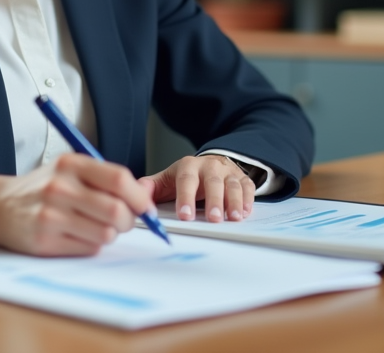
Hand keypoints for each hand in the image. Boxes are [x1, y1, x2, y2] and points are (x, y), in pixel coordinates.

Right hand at [0, 154, 153, 255]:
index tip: (146, 208)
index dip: (139, 197)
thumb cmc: (42, 188)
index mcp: (71, 164)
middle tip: (124, 222)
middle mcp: (60, 187)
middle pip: (116, 210)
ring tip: (97, 227)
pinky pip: (88, 248)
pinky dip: (92, 245)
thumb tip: (146, 194)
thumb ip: (105, 178)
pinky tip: (79, 235)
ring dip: (110, 234)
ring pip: (105, 233)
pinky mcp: (44, 240)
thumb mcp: (70, 170)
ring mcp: (51, 215)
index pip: (119, 179)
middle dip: (129, 221)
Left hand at [139, 155, 255, 223]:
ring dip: (234, 201)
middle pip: (213, 182)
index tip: (185, 215)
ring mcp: (227, 172)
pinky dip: (248, 199)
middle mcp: (210, 167)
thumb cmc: (186, 177)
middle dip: (214, 201)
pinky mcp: (242, 178)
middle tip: (213, 219)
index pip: (186, 181)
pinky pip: (248, 187)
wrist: (210, 163)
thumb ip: (150, 187)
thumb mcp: (167, 179)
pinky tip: (246, 212)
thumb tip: (134, 194)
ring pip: (233, 185)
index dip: (186, 197)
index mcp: (188, 167)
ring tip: (233, 218)